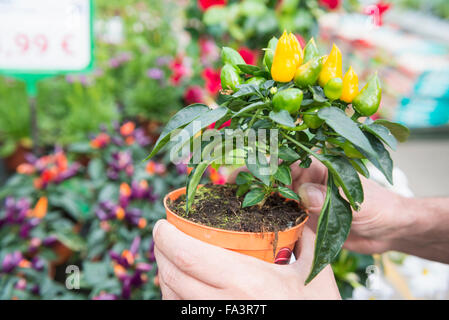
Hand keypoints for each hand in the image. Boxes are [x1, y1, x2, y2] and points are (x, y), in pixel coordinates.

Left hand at [153, 219, 340, 299]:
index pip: (189, 256)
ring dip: (164, 274)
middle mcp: (225, 306)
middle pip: (172, 276)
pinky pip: (180, 314)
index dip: (166, 238)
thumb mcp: (316, 273)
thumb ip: (304, 237)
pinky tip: (182, 285)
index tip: (161, 224)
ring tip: (170, 257)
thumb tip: (295, 211)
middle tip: (164, 236)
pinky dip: (173, 296)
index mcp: (247, 283)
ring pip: (171, 298)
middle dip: (161, 252)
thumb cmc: (316, 310)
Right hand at [229, 160, 409, 254]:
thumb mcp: (358, 200)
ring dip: (251, 194)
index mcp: (318, 165)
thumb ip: (330, 195)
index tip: (242, 160)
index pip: (285, 156)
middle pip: (271, 173)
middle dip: (248, 174)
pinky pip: (278, 214)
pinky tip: (247, 217)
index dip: (263, 157)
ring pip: (270, 193)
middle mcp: (305, 179)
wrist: (388, 230)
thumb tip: (302, 193)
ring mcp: (301, 198)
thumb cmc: (380, 206)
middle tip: (225, 179)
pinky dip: (263, 214)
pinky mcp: (301, 217)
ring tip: (228, 196)